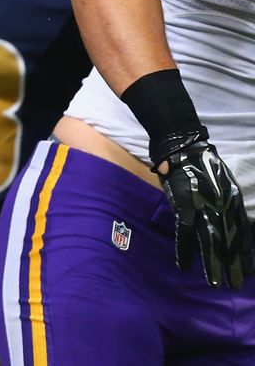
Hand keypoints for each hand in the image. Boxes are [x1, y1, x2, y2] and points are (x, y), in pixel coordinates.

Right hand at [156, 135, 252, 288]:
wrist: (183, 146)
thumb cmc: (201, 164)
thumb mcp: (224, 184)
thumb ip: (225, 202)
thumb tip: (225, 220)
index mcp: (233, 202)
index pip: (243, 233)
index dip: (245, 253)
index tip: (250, 272)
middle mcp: (222, 207)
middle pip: (229, 242)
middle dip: (233, 265)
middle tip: (236, 284)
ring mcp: (203, 208)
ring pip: (209, 242)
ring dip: (212, 264)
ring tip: (216, 284)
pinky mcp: (184, 207)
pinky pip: (184, 233)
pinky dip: (184, 250)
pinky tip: (184, 265)